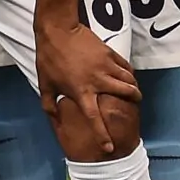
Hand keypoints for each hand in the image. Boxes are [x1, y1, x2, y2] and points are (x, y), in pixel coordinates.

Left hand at [33, 23, 140, 157]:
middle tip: (134, 102)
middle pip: (126, 95)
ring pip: (130, 80)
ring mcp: (106, 67)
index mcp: (81, 92)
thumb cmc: (49, 58)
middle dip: (134, 100)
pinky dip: (129, 72)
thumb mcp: (45, 83)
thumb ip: (50, 103)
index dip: (102, 134)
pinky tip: (127, 74)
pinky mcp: (110, 54)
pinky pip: (126, 67)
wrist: (58, 31)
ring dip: (133, 86)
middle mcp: (98, 81)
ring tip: (132, 90)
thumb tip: (53, 119)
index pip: (94, 118)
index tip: (109, 148)